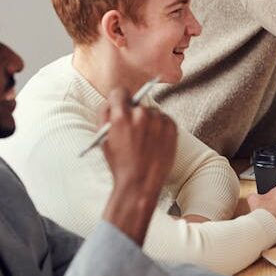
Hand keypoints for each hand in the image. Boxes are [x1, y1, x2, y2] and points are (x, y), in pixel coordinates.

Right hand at [100, 88, 178, 243]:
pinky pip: (165, 120)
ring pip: (152, 112)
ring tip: (145, 141)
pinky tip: (155, 142)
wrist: (140, 183)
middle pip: (137, 104)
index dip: (119, 99)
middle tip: (134, 130)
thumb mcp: (104, 139)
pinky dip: (161, 127)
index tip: (121, 105)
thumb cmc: (120, 163)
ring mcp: (158, 120)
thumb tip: (111, 102)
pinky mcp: (172, 127)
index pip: (120, 92)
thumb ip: (105, 116)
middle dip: (134, 114)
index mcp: (120, 116)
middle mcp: (141, 115)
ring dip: (149, 121)